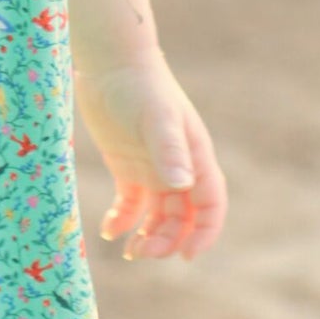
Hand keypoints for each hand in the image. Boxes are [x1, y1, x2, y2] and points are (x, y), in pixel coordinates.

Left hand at [76, 52, 226, 262]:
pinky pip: (131, 203)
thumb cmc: (139, 85)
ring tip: (130, 251)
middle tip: (143, 252)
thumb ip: (169, 150)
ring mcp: (152, 168)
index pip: (210, 204)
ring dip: (149, 236)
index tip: (187, 255)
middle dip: (169, 239)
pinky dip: (123, 220)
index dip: (205, 232)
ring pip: (158, 214)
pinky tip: (109, 231)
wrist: (110, 62)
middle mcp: (178, 167)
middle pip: (183, 216)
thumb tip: (183, 187)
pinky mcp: (127, 166)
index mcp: (195, 157)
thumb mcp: (156, 118)